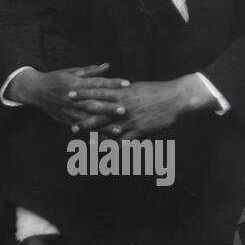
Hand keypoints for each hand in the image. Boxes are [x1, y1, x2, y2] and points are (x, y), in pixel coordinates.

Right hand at [3, 63, 129, 127]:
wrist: (35, 91)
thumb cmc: (55, 79)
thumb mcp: (71, 72)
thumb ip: (90, 71)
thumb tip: (107, 66)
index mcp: (75, 83)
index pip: (96, 83)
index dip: (112, 83)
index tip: (127, 83)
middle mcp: (72, 98)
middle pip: (92, 104)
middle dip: (109, 108)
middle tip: (125, 110)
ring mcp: (68, 111)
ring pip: (88, 120)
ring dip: (103, 126)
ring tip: (119, 130)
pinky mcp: (66, 120)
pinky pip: (81, 130)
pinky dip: (92, 136)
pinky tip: (104, 142)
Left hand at [68, 75, 211, 137]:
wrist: (175, 98)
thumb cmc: (156, 91)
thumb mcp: (135, 88)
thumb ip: (121, 91)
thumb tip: (110, 88)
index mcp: (121, 93)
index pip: (97, 93)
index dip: (82, 95)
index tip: (69, 96)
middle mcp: (123, 107)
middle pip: (100, 115)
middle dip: (85, 122)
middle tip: (72, 128)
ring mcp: (131, 120)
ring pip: (111, 131)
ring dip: (98, 139)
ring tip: (86, 146)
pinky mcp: (141, 131)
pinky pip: (126, 142)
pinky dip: (117, 149)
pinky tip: (110, 157)